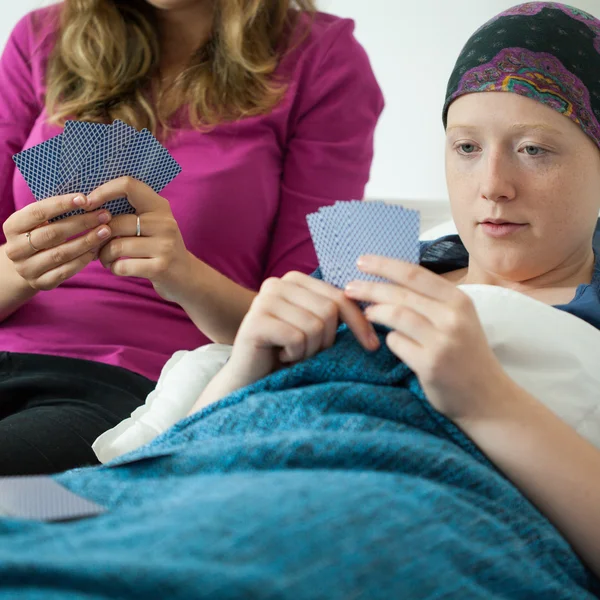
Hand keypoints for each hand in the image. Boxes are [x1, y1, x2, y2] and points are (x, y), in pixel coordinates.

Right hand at [2, 193, 111, 290]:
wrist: (26, 265)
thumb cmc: (39, 234)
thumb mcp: (39, 222)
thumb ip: (55, 212)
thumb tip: (86, 198)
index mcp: (12, 227)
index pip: (37, 212)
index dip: (61, 204)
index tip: (85, 199)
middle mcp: (15, 249)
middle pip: (52, 234)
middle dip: (82, 223)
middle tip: (104, 215)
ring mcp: (27, 269)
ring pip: (61, 254)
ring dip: (87, 241)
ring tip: (106, 231)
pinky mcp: (41, 283)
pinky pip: (66, 271)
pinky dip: (84, 259)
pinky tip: (97, 249)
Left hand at [85, 177, 190, 300]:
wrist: (187, 277)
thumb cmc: (160, 248)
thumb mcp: (153, 224)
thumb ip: (130, 212)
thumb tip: (88, 202)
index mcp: (160, 206)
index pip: (128, 185)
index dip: (103, 191)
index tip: (87, 204)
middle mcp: (165, 223)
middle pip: (115, 222)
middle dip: (98, 236)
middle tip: (97, 245)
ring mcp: (164, 246)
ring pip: (116, 246)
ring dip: (103, 255)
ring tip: (106, 258)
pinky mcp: (160, 267)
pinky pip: (122, 266)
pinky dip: (113, 268)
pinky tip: (117, 268)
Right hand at [229, 271, 379, 386]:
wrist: (249, 380)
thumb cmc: (287, 356)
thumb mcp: (316, 329)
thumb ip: (335, 313)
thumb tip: (379, 309)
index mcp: (295, 280)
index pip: (340, 296)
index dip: (360, 322)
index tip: (372, 346)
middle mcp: (277, 283)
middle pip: (329, 310)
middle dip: (326, 341)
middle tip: (307, 353)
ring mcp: (264, 299)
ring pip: (315, 326)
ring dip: (309, 351)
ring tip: (292, 355)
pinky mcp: (255, 320)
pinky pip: (297, 338)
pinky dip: (295, 356)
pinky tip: (280, 357)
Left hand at [345, 255, 513, 423]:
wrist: (487, 398)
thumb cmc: (466, 355)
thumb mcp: (459, 320)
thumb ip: (431, 302)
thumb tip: (388, 282)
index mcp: (459, 300)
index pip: (415, 274)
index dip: (384, 265)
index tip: (361, 261)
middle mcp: (453, 317)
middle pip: (401, 293)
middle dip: (369, 287)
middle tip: (349, 288)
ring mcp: (442, 340)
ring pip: (396, 314)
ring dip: (374, 312)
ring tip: (365, 313)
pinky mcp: (430, 363)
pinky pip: (397, 343)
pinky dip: (389, 340)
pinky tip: (389, 341)